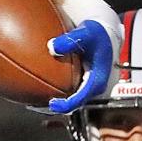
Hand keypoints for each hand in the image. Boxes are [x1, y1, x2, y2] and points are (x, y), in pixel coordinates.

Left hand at [47, 0, 121, 114]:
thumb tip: (52, 47)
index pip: (81, 99)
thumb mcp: (86, 33)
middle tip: (37, 105)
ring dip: (56, 103)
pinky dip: (58, 95)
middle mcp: (94, 87)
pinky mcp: (84, 84)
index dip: (66, 104)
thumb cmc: (97, 33)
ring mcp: (89, 87)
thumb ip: (70, 40)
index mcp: (97, 80)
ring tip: (37, 102)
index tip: (51, 103)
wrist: (104, 33)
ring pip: (72, 101)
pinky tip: (42, 91)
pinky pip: (71, 93)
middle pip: (75, 104)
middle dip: (57, 107)